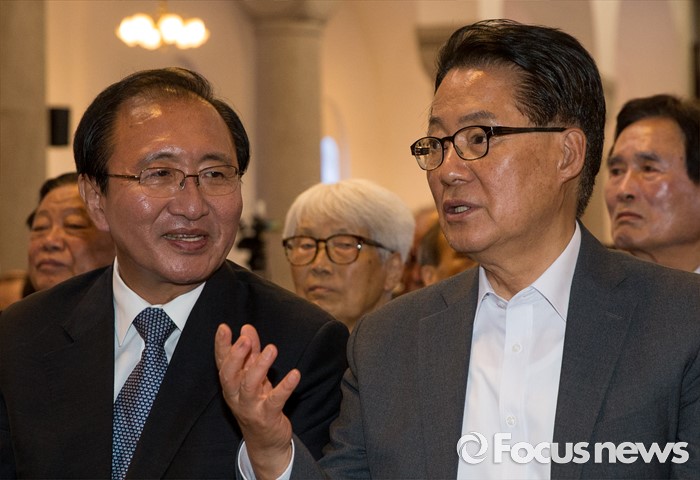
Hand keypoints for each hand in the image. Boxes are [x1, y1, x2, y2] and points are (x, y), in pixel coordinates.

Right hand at [215, 324, 299, 478]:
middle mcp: (235, 395)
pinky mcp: (267, 416)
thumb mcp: (252, 376)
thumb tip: (247, 328)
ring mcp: (250, 407)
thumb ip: (250, 352)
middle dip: (236, 356)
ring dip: (260, 366)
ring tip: (271, 349)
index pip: (222, 362)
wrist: (265, 441)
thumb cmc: (257, 402)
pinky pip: (275, 400)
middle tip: (244, 339)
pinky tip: (295, 374)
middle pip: (229, 375)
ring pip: (249, 386)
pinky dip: (285, 387)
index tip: (224, 328)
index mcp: (231, 384)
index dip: (221, 346)